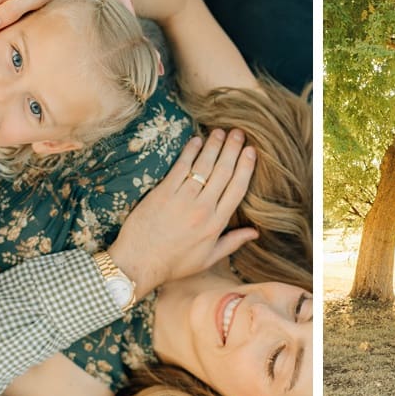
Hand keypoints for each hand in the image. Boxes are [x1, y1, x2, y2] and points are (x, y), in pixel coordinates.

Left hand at [107, 129, 257, 295]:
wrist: (139, 263)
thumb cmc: (174, 263)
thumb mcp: (208, 259)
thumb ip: (232, 242)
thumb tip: (255, 233)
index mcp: (216, 224)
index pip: (237, 189)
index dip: (246, 167)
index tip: (251, 151)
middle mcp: (202, 209)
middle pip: (223, 172)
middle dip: (232, 150)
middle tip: (239, 133)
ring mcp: (182, 200)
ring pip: (203, 166)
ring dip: (214, 146)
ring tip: (221, 132)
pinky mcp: (162, 193)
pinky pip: (180, 167)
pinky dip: (189, 152)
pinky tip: (196, 140)